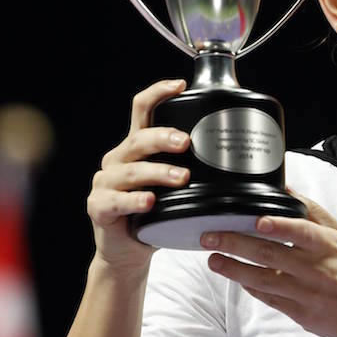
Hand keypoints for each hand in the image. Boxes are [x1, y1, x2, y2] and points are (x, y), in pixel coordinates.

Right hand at [86, 79, 191, 275]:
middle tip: (187, 142)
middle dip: (164, 137)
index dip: (158, 93)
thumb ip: (191, 165)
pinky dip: (134, 200)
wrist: (129, 252)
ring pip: (131, 170)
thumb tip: (237, 152)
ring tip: (182, 178)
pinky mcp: (98, 207)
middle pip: (139, 138)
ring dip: (158, 172)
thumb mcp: (174, 185)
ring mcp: (105, 182)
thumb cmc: (157, 213)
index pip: (142, 109)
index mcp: (136, 146)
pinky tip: (150, 202)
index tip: (181, 85)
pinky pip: (115, 201)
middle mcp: (118, 159)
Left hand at [199, 190, 336, 336]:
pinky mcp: (303, 314)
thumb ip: (314, 212)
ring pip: (263, 279)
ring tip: (214, 259)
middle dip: (235, 244)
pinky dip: (253, 288)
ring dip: (234, 269)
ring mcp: (306, 293)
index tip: (256, 220)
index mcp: (327, 245)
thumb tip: (287, 192)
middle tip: (211, 236)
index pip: (299, 231)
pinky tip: (238, 279)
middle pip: (269, 255)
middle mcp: (314, 269)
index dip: (277, 225)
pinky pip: (271, 300)